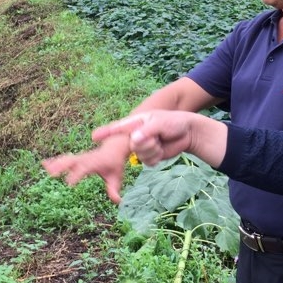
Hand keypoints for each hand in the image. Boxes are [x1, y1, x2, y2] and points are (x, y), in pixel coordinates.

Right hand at [42, 135, 131, 202]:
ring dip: (56, 163)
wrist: (115, 147)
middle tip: (52, 174)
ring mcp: (81, 157)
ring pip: (67, 159)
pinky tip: (44, 163)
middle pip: (73, 161)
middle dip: (62, 166)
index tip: (69, 183)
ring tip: (44, 167)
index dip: (77, 174)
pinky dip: (55, 160)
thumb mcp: (117, 177)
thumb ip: (115, 189)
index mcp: (96, 162)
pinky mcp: (77, 157)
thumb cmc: (115, 164)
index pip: (85, 168)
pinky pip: (65, 158)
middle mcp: (86, 158)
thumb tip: (117, 201)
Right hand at [91, 110, 226, 167]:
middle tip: (155, 137)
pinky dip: (157, 156)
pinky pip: (148, 161)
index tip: (94, 137)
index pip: (117, 129)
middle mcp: (135, 135)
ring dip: (153, 149)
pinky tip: (163, 149)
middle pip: (129, 145)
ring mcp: (142, 147)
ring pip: (140, 154)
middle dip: (140, 145)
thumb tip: (134, 141)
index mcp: (134, 123)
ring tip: (160, 140)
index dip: (106, 133)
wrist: (188, 132)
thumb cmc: (173, 121)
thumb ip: (147, 131)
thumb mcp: (160, 122)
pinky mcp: (149, 157)